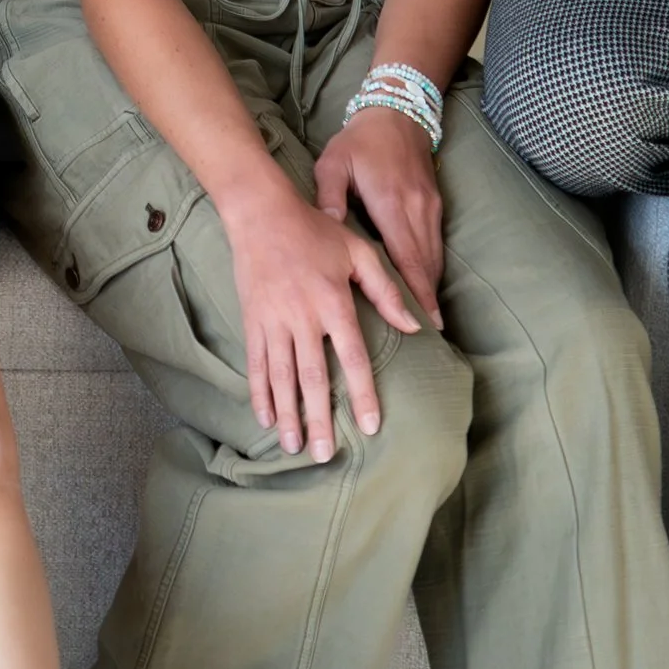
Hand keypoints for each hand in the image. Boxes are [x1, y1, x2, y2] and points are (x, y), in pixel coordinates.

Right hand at [223, 169, 422, 460]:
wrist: (260, 212)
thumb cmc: (315, 230)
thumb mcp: (359, 251)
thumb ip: (387, 290)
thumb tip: (416, 325)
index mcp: (333, 302)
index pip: (352, 357)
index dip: (363, 394)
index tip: (371, 425)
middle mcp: (303, 317)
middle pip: (312, 378)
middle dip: (319, 419)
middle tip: (325, 455)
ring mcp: (273, 321)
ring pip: (281, 377)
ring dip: (288, 415)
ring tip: (294, 446)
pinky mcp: (252, 320)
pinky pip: (256, 363)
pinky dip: (259, 392)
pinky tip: (265, 418)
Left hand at [314, 108, 443, 328]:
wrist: (397, 112)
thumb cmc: (359, 141)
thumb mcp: (333, 164)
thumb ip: (330, 198)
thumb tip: (329, 229)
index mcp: (390, 203)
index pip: (406, 257)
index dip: (415, 291)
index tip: (423, 321)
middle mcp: (416, 209)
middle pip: (425, 264)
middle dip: (427, 299)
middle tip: (428, 333)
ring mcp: (429, 207)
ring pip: (434, 255)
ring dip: (431, 286)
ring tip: (429, 318)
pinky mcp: (435, 203)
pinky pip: (436, 243)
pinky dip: (432, 266)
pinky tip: (426, 284)